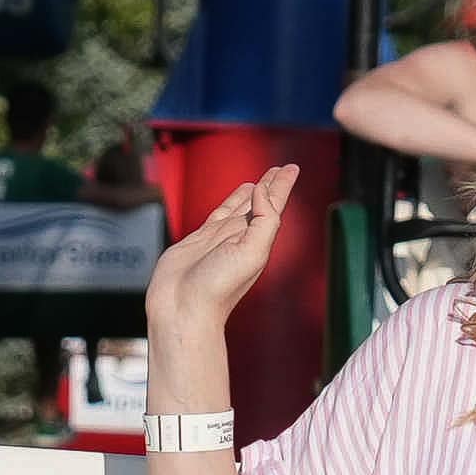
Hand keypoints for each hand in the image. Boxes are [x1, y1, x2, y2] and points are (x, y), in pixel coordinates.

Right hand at [147, 162, 295, 343]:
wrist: (183, 307)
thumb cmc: (218, 287)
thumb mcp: (252, 253)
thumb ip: (263, 221)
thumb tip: (260, 190)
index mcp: (258, 240)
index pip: (274, 206)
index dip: (282, 186)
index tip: (292, 167)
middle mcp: (242, 237)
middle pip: (262, 203)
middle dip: (273, 185)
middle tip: (284, 167)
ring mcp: (222, 237)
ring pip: (242, 206)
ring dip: (254, 191)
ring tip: (265, 177)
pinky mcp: (200, 239)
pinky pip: (220, 213)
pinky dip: (231, 201)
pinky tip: (239, 194)